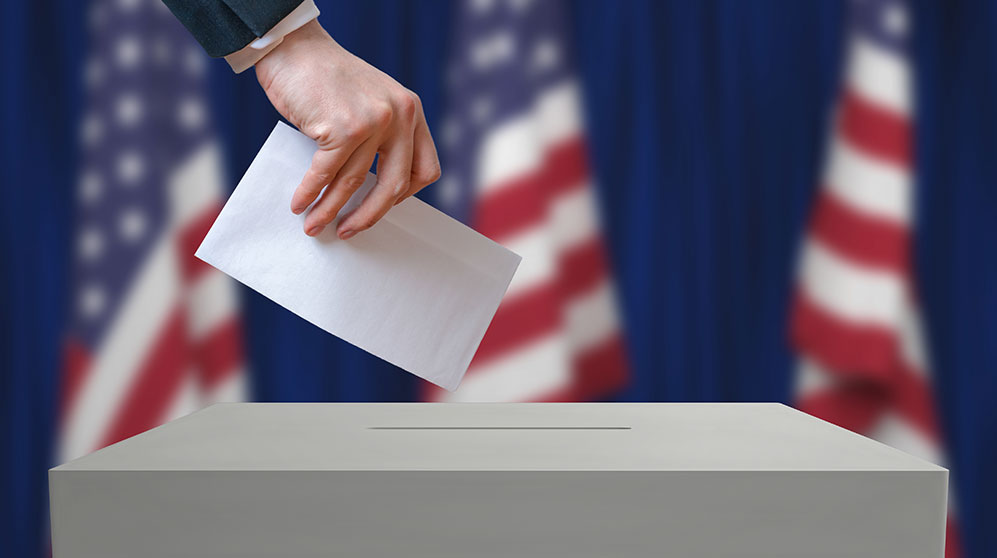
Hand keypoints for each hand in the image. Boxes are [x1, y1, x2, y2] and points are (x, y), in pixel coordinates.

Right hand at [255, 20, 440, 238]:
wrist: (295, 48)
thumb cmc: (328, 79)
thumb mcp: (372, 101)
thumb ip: (382, 136)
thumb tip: (370, 192)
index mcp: (412, 111)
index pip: (426, 169)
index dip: (405, 195)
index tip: (381, 205)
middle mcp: (400, 115)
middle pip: (394, 186)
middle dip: (369, 216)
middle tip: (348, 231)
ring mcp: (373, 121)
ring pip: (354, 183)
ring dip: (330, 211)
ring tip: (314, 226)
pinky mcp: (342, 128)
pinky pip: (325, 174)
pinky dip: (310, 194)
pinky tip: (299, 204)